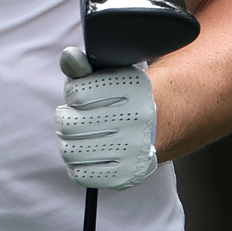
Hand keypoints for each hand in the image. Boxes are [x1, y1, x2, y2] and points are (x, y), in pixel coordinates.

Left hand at [57, 64, 160, 188]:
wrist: (163, 123)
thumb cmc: (126, 97)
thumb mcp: (108, 75)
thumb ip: (83, 67)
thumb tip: (68, 55)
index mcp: (131, 90)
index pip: (77, 94)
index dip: (74, 94)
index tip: (83, 95)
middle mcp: (135, 120)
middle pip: (70, 124)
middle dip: (68, 118)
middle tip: (78, 116)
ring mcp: (131, 150)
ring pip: (70, 150)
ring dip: (70, 142)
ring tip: (82, 135)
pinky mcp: (124, 175)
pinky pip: (81, 174)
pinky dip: (78, 164)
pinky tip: (89, 153)